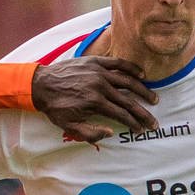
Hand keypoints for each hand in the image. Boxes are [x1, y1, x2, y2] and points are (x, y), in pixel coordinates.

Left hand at [32, 56, 158, 144]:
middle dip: (143, 112)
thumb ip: (91, 133)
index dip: (134, 124)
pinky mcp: (95, 61)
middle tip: (153, 121)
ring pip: (128, 81)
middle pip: (129, 100)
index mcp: (96, 103)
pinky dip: (131, 68)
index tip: (142, 130)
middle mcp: (100, 86)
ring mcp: (99, 72)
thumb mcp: (69, 127)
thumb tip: (111, 133)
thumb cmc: (55, 108)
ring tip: (153, 99)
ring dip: (143, 90)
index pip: (122, 115)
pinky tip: (142, 74)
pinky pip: (118, 63)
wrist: (41, 85)